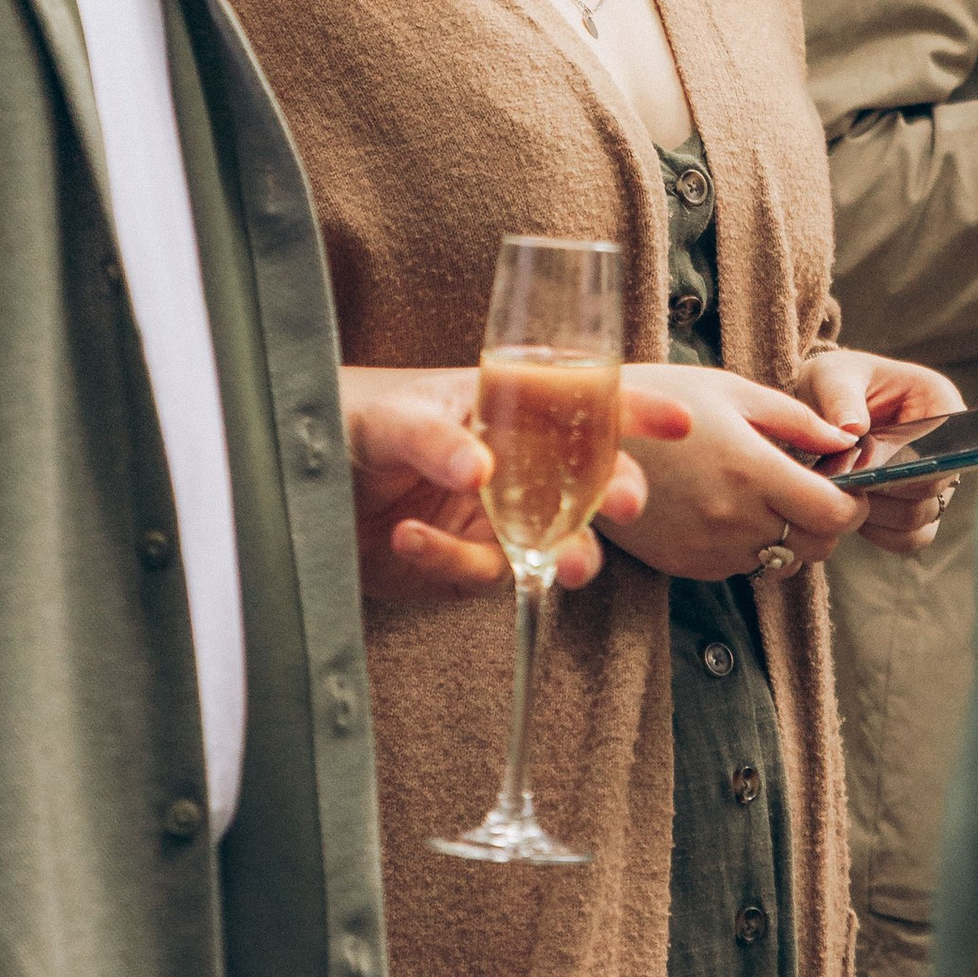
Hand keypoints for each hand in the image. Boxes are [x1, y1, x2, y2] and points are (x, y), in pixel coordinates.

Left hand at [339, 365, 687, 601]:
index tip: (680, 420)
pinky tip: (409, 540)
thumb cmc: (351, 423)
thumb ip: (434, 436)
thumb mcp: (390, 416)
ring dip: (565, 554)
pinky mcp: (468, 564)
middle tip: (622, 506)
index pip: (589, 400)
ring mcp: (499, 517)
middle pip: (593, 479)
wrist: (297, 493)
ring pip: (558, 542)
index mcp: (512, 406)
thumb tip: (480, 471)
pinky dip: (450, 563)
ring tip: (559, 566)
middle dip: (617, 491)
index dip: (639, 409)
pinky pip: (484, 576)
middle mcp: (519, 462)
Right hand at [596, 363, 875, 583]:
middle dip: (826, 520)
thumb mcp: (732, 391)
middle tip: (812, 488)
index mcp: (749, 468)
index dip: (852, 502)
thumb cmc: (662, 398)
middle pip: (816, 545)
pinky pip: (742, 566)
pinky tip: (728, 507)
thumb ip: (798, 419)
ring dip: (788, 535)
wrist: (583, 434)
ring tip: (766, 495)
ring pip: (782, 561)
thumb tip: (845, 439)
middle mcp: (732, 518)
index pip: (834, 513)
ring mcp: (707, 548)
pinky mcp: (686, 564)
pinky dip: (750, 544)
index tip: (847, 484)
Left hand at [796, 347, 966, 554]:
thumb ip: (840, 397)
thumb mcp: (831, 376)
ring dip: (880, 514)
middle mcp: (945, 445)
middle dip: (887, 490)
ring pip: (922, 517)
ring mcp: (932, 480)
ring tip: (846, 493)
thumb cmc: (833, 382)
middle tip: (847, 481)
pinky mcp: (913, 507)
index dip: (916, 465)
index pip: (950, 445)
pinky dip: (881, 533)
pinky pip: (910, 537)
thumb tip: (852, 429)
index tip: (874, 466)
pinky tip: (854, 514)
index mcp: (938, 402)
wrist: (821, 404)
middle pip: (934, 488)